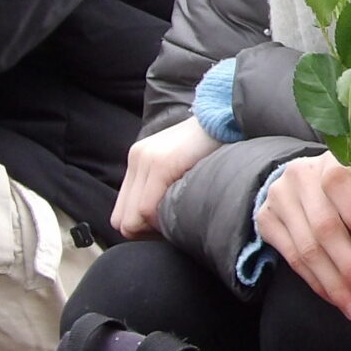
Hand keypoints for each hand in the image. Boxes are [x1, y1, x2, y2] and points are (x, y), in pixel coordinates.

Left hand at [112, 121, 218, 238]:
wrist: (228, 116)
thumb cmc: (215, 146)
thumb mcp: (183, 165)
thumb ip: (167, 186)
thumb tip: (162, 219)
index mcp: (139, 160)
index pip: (123, 213)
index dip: (143, 230)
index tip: (168, 229)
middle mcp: (137, 159)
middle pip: (121, 221)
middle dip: (146, 234)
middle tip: (172, 231)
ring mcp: (146, 160)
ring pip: (131, 220)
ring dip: (154, 230)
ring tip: (178, 222)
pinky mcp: (160, 164)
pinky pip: (147, 210)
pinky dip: (161, 222)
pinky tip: (182, 215)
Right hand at [254, 154, 350, 319]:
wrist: (302, 184)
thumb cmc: (345, 193)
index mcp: (330, 161)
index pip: (339, 183)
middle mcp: (299, 176)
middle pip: (323, 226)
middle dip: (350, 265)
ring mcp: (278, 198)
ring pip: (306, 250)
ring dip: (334, 284)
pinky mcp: (265, 220)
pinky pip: (292, 260)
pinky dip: (317, 283)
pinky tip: (335, 298)